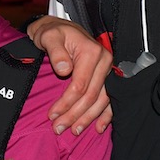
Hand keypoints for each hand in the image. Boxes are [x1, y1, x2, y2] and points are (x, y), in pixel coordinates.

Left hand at [26, 16, 112, 134]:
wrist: (60, 29)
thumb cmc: (54, 33)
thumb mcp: (50, 36)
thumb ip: (56, 51)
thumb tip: (64, 69)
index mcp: (92, 52)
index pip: (80, 85)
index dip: (66, 103)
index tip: (52, 115)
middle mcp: (104, 61)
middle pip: (91, 96)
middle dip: (74, 115)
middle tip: (59, 128)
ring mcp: (107, 71)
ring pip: (101, 100)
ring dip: (88, 118)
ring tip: (75, 130)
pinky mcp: (106, 77)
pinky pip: (109, 99)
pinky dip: (105, 115)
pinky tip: (99, 127)